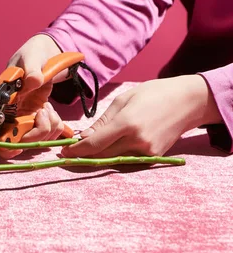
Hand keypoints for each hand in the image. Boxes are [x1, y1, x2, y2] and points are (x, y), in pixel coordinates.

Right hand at [7, 35, 66, 141]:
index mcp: (3, 98)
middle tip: (44, 112)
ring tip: (49, 109)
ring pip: (35, 139)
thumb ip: (31, 69)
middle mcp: (12, 112)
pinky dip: (56, 126)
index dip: (6, 142)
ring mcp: (25, 116)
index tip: (21, 141)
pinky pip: (47, 132)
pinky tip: (52, 112)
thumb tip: (32, 81)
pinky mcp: (38, 117)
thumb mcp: (31, 56)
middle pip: (19, 141)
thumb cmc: (33, 52)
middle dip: (38, 132)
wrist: (46, 53)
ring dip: (49, 127)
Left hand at [61, 75, 222, 157]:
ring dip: (98, 156)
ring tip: (85, 149)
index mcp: (126, 123)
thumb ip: (102, 122)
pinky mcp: (155, 156)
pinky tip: (107, 148)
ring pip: (114, 158)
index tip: (63, 152)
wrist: (189, 101)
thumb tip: (84, 138)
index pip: (94, 144)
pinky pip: (128, 158)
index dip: (76, 151)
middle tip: (68, 153)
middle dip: (83, 155)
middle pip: (102, 155)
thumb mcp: (123, 100)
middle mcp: (137, 140)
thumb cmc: (153, 93)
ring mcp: (147, 151)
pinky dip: (115, 154)